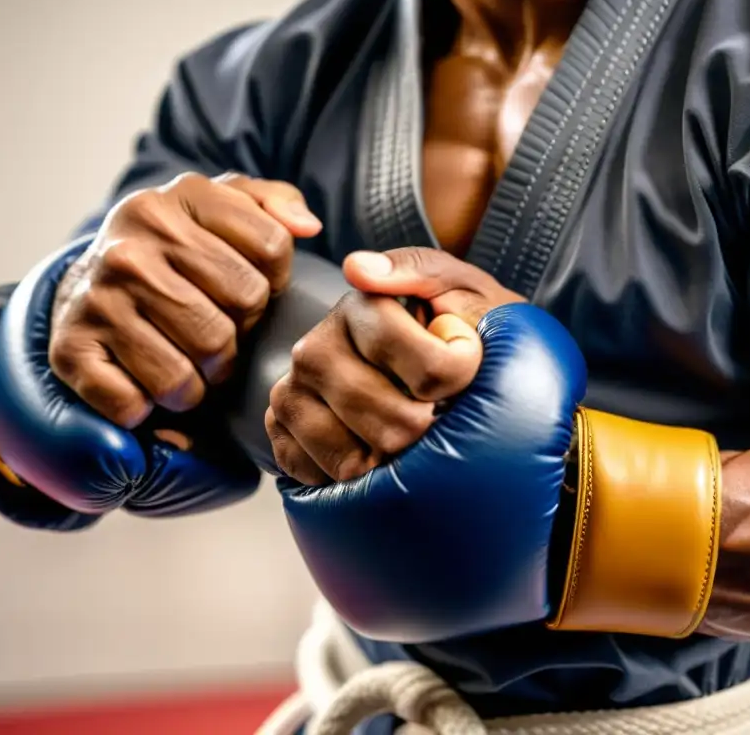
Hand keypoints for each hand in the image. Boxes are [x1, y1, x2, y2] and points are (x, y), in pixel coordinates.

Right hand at [49, 172, 321, 428]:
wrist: (82, 285)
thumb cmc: (172, 251)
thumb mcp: (219, 209)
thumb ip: (272, 205)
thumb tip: (308, 227)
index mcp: (178, 199)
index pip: (272, 248)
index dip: (272, 281)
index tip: (245, 288)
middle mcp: (133, 245)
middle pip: (241, 310)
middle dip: (239, 334)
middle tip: (215, 334)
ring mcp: (99, 298)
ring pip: (196, 369)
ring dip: (200, 382)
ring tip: (186, 362)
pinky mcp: (72, 349)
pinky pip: (139, 405)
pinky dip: (149, 408)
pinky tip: (143, 382)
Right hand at [265, 247, 524, 485]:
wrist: (443, 373)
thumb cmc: (458, 328)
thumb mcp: (459, 287)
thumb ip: (417, 270)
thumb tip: (357, 268)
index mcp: (360, 308)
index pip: (429, 371)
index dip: (461, 378)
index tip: (468, 364)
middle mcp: (313, 350)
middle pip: (394, 425)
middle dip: (430, 428)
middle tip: (437, 409)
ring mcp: (291, 395)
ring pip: (354, 461)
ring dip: (395, 462)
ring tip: (406, 431)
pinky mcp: (281, 435)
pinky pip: (320, 479)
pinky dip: (354, 481)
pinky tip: (371, 449)